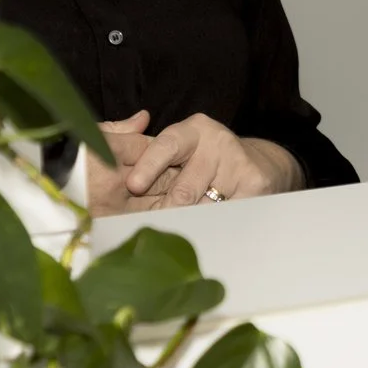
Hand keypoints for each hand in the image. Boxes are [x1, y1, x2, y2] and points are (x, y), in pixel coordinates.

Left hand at [88, 112, 300, 214]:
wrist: (261, 165)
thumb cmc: (205, 162)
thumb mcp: (176, 148)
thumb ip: (136, 144)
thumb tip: (105, 139)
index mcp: (191, 131)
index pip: (166, 145)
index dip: (149, 165)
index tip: (133, 184)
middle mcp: (215, 142)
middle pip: (183, 191)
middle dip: (165, 215)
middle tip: (153, 232)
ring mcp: (237, 163)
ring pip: (204, 210)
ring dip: (189, 226)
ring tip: (180, 236)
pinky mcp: (256, 184)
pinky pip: (227, 218)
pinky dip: (214, 230)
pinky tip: (209, 234)